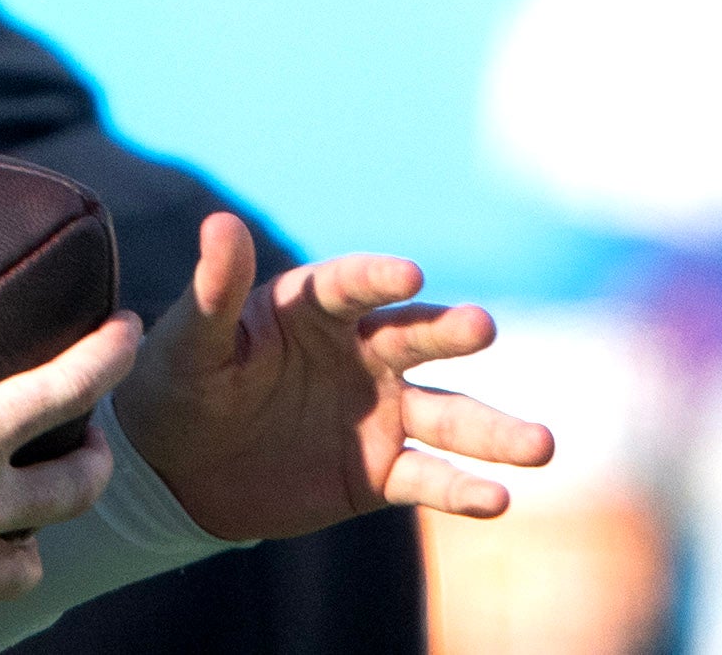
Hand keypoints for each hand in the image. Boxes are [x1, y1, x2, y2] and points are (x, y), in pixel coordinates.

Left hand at [112, 215, 548, 542]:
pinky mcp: (380, 473)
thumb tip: (221, 223)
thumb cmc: (180, 386)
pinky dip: (462, 490)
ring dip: (494, 430)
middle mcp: (361, 353)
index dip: (377, 277)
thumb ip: (213, 291)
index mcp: (314, 309)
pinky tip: (498, 500)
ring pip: (447, 416)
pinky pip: (428, 479)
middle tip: (485, 328)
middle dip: (451, 333)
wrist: (180, 470)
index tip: (409, 274)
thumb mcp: (190, 341)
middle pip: (417, 339)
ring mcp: (379, 413)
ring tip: (541, 445)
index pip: (352, 286)